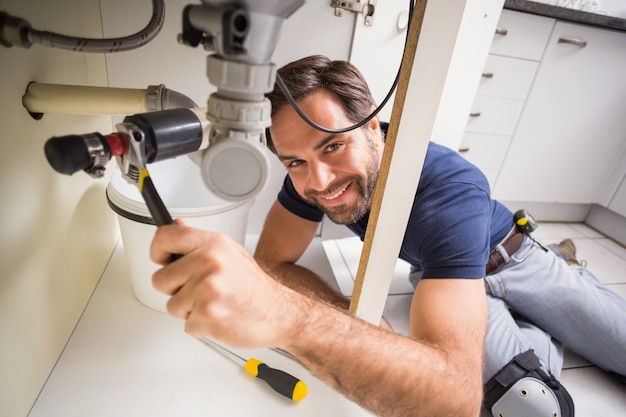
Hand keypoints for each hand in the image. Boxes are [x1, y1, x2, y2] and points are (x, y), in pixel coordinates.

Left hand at [150, 221, 304, 347]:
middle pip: (160, 279)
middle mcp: (208, 263)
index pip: (165, 237)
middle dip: (174, 289)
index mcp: (212, 244)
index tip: (162, 260)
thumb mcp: (230, 253)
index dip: (157, 251)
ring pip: (171, 306)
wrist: (278, 313)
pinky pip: (186, 324)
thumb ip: (200, 243)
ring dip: (189, 310)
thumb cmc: (253, 286)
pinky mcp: (207, 315)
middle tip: (199, 290)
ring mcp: (207, 289)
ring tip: (214, 303)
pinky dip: (200, 325)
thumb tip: (176, 226)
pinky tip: (220, 316)